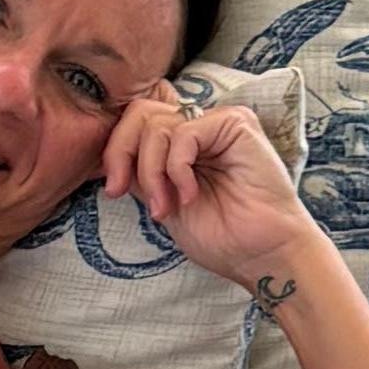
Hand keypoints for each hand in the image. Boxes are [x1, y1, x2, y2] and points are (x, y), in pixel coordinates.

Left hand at [102, 88, 318, 304]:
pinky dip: (177, 169)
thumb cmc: (222, 237)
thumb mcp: (161, 200)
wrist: (261, 255)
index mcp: (182, 142)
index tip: (114, 189)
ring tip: (167, 206)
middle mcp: (200, 125)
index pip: (136, 120)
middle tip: (124, 192)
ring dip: (152, 172)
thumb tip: (107, 156)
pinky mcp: (235, 123)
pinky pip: (183, 133)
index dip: (116, 149)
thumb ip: (140, 172)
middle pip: (139, 113)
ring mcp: (217, 122)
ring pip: (156, 125)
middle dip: (123, 154)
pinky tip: (191, 195)